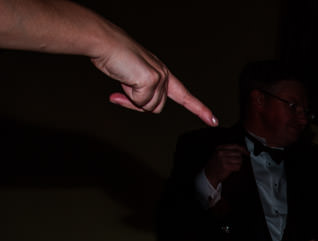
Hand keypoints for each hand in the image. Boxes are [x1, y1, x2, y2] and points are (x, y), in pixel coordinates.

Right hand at [90, 22, 216, 123]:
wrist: (104, 42)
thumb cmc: (114, 57)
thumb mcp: (132, 77)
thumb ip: (141, 91)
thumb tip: (141, 104)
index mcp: (162, 73)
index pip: (184, 95)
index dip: (199, 109)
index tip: (213, 121)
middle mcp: (163, 75)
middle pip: (157, 107)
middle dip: (139, 103)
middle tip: (125, 85)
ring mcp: (159, 78)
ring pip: (149, 107)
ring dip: (133, 99)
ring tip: (124, 79)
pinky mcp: (151, 80)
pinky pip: (140, 103)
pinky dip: (128, 97)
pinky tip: (123, 79)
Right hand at [203, 144, 245, 185]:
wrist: (209, 174)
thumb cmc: (215, 165)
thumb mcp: (218, 154)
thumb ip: (227, 150)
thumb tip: (241, 150)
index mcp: (219, 148)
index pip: (235, 146)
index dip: (243, 149)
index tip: (247, 152)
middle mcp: (221, 153)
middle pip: (238, 153)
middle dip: (240, 158)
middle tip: (237, 161)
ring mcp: (223, 159)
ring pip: (239, 160)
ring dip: (239, 164)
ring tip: (234, 165)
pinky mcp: (226, 167)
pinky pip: (238, 166)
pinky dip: (237, 168)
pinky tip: (233, 169)